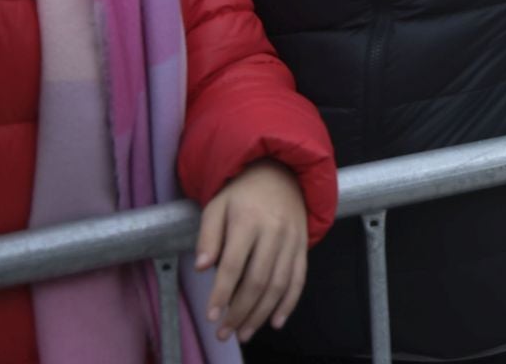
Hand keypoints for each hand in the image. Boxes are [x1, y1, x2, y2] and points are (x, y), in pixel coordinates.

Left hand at [196, 161, 306, 343]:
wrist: (281, 172)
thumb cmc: (242, 193)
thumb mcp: (217, 206)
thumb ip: (208, 236)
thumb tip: (201, 267)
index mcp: (248, 221)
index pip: (233, 265)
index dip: (221, 293)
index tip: (211, 316)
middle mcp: (274, 231)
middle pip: (258, 280)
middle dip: (240, 311)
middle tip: (225, 332)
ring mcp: (293, 239)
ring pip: (279, 284)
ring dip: (262, 313)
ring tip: (245, 333)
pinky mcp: (304, 245)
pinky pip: (299, 278)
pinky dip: (290, 303)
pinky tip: (276, 321)